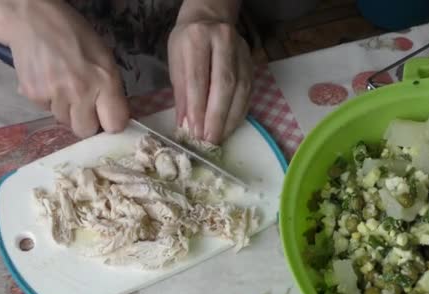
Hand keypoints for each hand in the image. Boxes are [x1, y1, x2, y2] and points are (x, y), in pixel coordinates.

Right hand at [4, 0, 128, 136]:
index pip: (115, 124)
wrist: (33, 20)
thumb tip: (112, 117)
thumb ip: (111, 89)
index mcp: (105, 81)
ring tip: (63, 86)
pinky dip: (48, 101)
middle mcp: (81, 91)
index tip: (107, 118)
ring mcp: (55, 95)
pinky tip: (48, 81)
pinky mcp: (34, 95)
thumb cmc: (75, 37)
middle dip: (86, 122)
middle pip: (86, 130)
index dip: (111, 124)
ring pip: (64, 121)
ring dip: (66, 110)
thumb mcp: (104, 58)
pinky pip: (45, 110)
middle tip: (84, 106)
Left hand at [168, 15, 251, 143]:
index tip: (195, 132)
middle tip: (209, 139)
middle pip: (225, 84)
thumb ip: (182, 93)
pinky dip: (239, 112)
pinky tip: (230, 125)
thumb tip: (186, 125)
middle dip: (217, 117)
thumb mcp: (176, 62)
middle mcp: (224, 41)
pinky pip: (249, 91)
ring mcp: (242, 51)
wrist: (209, 19)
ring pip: (241, 89)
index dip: (198, 108)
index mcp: (198, 38)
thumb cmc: (187, 43)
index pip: (199, 79)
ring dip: (230, 118)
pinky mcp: (251, 62)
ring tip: (219, 137)